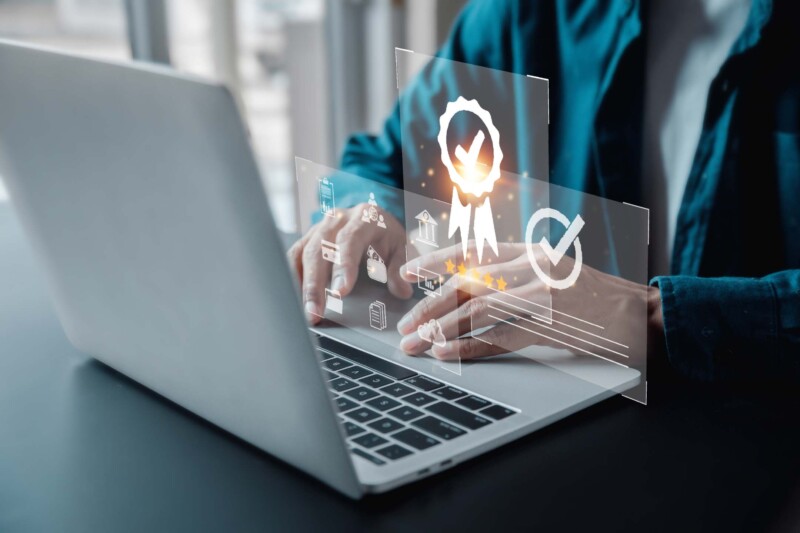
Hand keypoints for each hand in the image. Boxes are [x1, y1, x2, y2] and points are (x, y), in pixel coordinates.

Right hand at [287, 203, 412, 323]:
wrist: (374, 218)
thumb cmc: (387, 235)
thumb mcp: (402, 247)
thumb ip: (400, 267)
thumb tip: (401, 290)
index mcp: (364, 218)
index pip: (349, 240)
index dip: (343, 266)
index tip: (340, 292)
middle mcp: (337, 219)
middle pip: (319, 249)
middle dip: (315, 284)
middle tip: (314, 311)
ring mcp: (319, 227)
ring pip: (301, 254)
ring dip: (299, 285)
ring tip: (303, 312)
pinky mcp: (307, 238)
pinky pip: (293, 257)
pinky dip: (291, 278)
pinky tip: (293, 299)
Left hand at [396, 241, 657, 362]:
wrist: (644, 316)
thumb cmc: (593, 298)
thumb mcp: (553, 273)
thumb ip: (515, 275)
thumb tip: (466, 290)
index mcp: (532, 252)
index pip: (472, 252)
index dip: (436, 262)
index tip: (408, 272)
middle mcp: (534, 268)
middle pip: (468, 284)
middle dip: (430, 306)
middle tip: (404, 326)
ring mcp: (543, 296)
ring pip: (477, 311)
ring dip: (441, 330)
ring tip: (416, 345)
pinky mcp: (552, 326)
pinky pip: (500, 339)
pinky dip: (469, 348)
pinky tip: (447, 354)